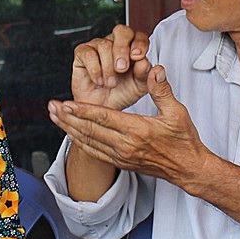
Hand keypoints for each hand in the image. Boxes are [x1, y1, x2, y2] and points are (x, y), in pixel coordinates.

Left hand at [50, 65, 209, 187]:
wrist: (188, 169)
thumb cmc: (184, 140)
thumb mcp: (177, 112)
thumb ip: (162, 90)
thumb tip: (154, 69)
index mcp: (137, 131)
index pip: (103, 118)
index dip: (82, 110)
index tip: (66, 102)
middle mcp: (126, 146)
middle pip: (90, 130)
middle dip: (68, 118)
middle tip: (51, 107)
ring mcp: (122, 156)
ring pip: (89, 142)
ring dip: (69, 129)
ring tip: (54, 117)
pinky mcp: (122, 163)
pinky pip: (95, 153)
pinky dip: (81, 143)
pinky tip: (71, 134)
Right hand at [69, 24, 151, 110]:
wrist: (100, 107)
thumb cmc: (120, 93)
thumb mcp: (138, 87)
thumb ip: (144, 74)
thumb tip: (145, 63)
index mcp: (133, 47)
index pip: (139, 36)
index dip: (139, 44)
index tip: (138, 56)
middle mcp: (116, 43)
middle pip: (121, 32)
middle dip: (122, 50)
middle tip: (122, 69)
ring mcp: (98, 45)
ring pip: (104, 45)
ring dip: (108, 68)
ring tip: (111, 83)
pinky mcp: (82, 52)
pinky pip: (89, 54)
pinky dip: (95, 70)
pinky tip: (99, 80)